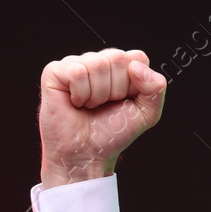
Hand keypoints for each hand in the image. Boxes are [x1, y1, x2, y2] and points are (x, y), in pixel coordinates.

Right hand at [38, 47, 166, 187]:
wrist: (88, 154)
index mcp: (120, 68)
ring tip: (89, 106)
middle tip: (105, 105)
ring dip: (98, 95)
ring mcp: (75, 64)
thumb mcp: (147, 114)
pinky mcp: (55, 72)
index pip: (138, 57)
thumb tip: (136, 66)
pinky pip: (77, 72)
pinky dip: (80, 94)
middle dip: (117, 90)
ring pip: (98, 64)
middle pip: (118, 57)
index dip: (135, 84)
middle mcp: (98, 61)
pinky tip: (75, 103)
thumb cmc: (112, 133)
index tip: (125, 101)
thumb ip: (156, 88)